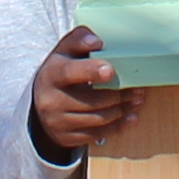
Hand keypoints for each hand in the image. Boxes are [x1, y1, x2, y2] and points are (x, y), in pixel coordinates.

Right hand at [31, 26, 131, 156]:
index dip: (90, 71)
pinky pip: (97, 135)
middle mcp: (51, 100)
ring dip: (122, 110)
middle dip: (118, 95)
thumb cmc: (60, 71)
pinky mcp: (66, 138)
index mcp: (51, 74)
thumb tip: (97, 41)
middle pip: (90, 100)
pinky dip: (118, 126)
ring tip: (137, 100)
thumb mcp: (64, 52)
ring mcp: (58, 122)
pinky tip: (131, 117)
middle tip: (138, 88)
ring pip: (97, 119)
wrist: (40, 101)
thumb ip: (79, 40)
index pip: (70, 72)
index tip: (110, 70)